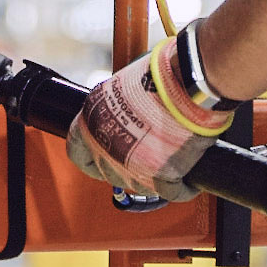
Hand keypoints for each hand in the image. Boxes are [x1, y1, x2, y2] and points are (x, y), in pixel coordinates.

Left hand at [66, 22, 234, 200]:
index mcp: (93, 121)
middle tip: (143, 155)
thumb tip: (127, 113)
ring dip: (151, 177)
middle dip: (125, 167)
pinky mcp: (163, 177)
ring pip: (138, 185)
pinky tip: (188, 179)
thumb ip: (118, 106)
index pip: (77, 153)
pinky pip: (173, 191)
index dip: (90, 158)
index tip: (101, 157)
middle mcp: (108, 148)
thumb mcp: (125, 84)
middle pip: (109, 172)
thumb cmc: (160, 74)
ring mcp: (134, 166)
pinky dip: (182, 187)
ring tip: (168, 161)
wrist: (188, 80)